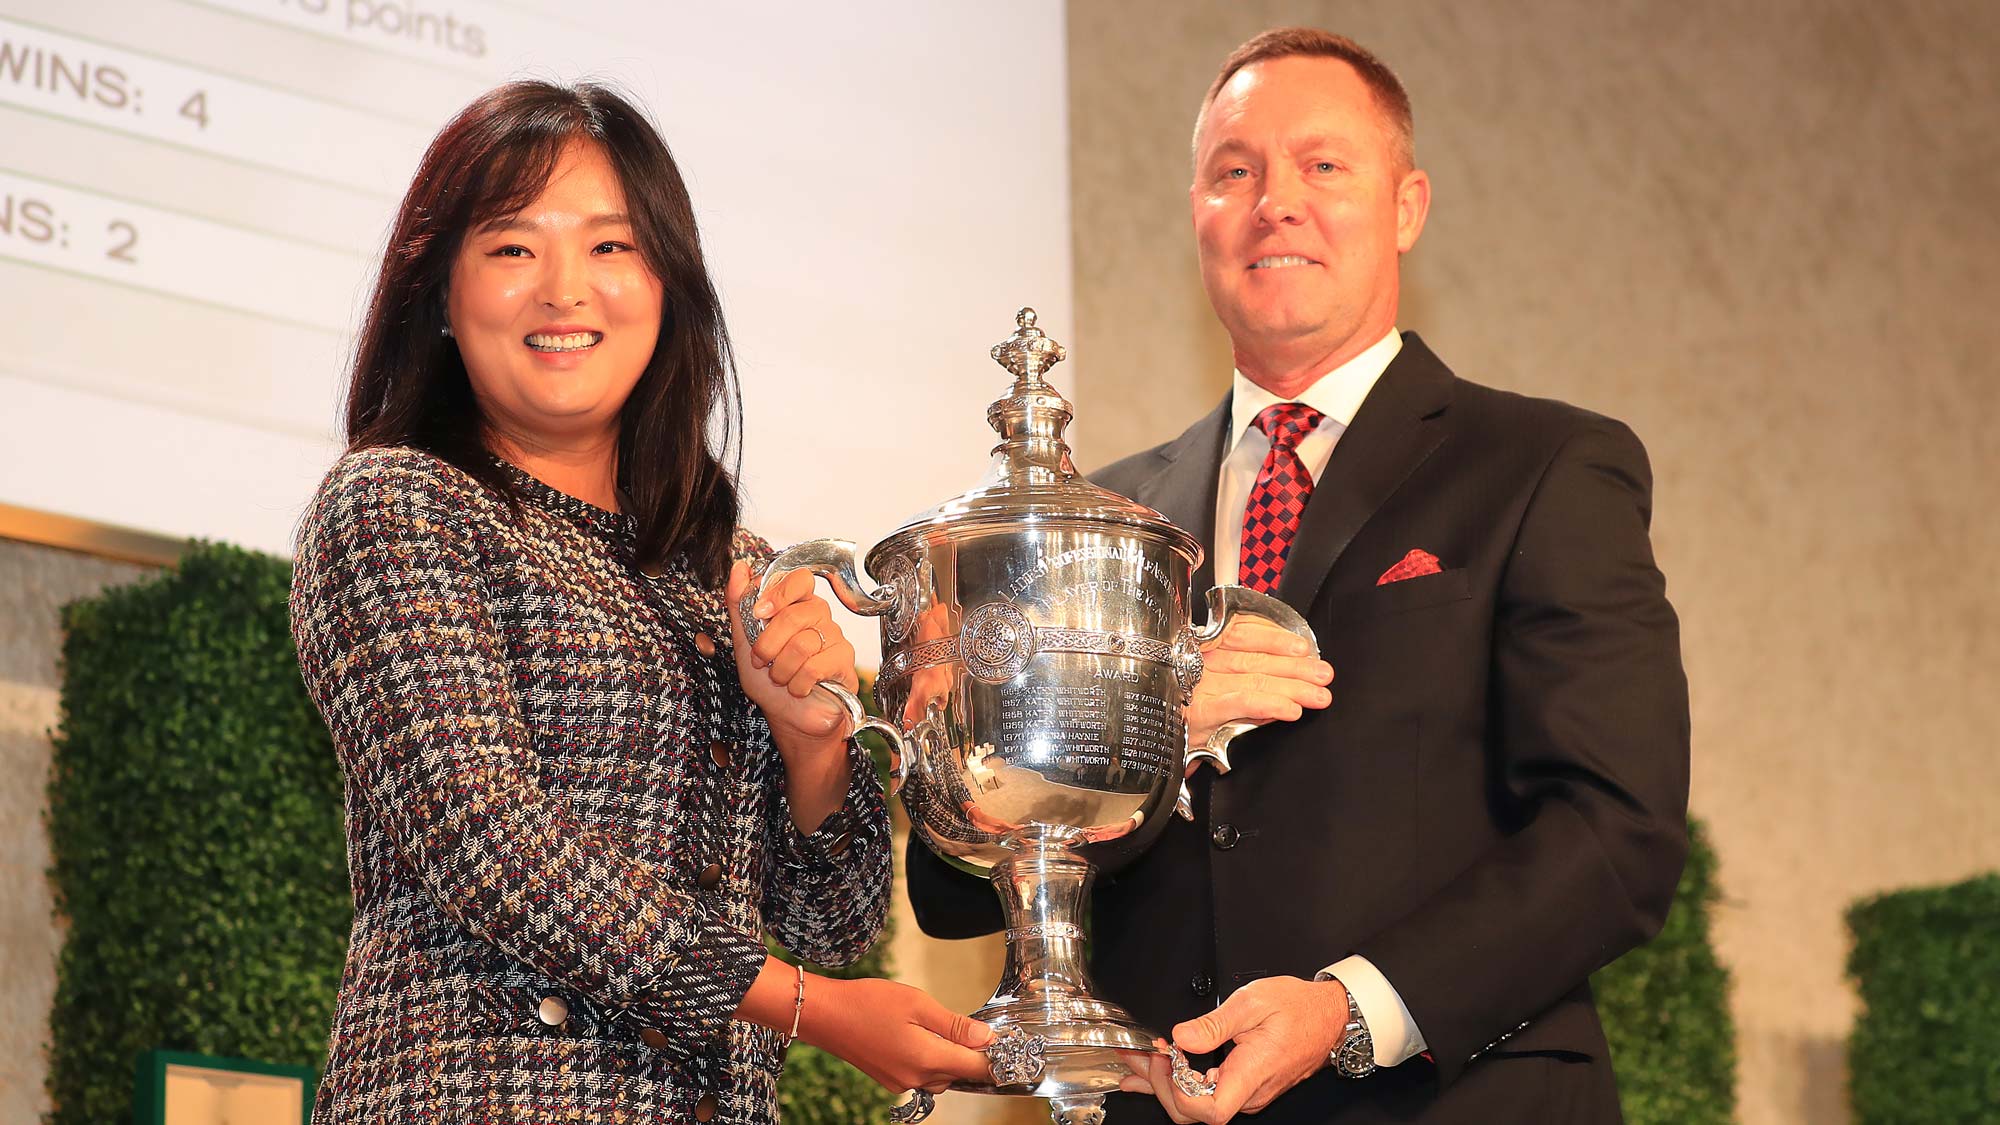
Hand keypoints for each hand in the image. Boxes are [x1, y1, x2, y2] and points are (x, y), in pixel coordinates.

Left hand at [727, 561, 858, 742]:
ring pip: (803, 644)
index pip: (799, 578)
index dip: (779, 594)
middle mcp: (818, 615)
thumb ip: (739, 604)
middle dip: (768, 644)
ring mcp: (834, 636)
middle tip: (761, 661)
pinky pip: (816, 666)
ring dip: (782, 669)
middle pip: (796, 614)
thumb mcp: (744, 642)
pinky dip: (798, 683)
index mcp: (795, 605)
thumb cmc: (769, 680)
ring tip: (780, 678)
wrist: (788, 717)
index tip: (760, 613)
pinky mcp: (844, 661)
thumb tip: (740, 568)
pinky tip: (798, 688)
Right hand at [801, 976, 994, 1092]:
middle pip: (961, 1074)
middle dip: (972, 1054)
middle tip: (976, 1026)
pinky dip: (930, 1059)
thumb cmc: (867, 1003)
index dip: (996, 1057)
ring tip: (945, 1027)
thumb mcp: (917, 1003)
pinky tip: (923, 1036)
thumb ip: (954, 1024)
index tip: (1008, 1043)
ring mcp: (901, 1082)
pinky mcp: (890, 1079)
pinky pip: (922, 1075)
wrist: (825, 1015)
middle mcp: (916, 1078)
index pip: (976, 1069)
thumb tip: (986, 1038)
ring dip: (950, 1057)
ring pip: (942, 1076)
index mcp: (927, 1059)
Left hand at [1118, 976, 1347, 1122]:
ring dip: (1163, 1084)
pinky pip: (1206, 1094)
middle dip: (1159, 1085)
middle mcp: (1249, 1092)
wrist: (1329, 1016)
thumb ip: (1214, 1023)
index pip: (1209, 1110)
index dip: (1178, 1093)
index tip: (1163, 1060)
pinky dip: (1177, 1083)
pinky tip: (1155, 1074)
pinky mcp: (1244, 1086)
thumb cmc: (1299, 1008)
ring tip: (1137, 1062)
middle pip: (1194, 1112)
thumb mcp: (1254, 1002)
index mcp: (1252, 1074)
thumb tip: (1182, 1036)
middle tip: (1140, 1053)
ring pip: (1197, 1104)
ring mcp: (1247, 1093)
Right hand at [1185, 618, 1332, 756]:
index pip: (1242, 634)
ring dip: (1293, 687)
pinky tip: (1291, 710)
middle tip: (1323, 675)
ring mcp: (1199, 686)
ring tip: (1318, 695)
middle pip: (1255, 660)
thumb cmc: (1178, 710)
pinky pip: (1242, 703)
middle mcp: (1200, 662)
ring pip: (1255, 680)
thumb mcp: (1203, 686)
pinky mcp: (1201, 713)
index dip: (1275, 639)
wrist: (1146, 738)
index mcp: (1201, 649)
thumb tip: (1281, 686)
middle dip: (1295, 667)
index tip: (1303, 648)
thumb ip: (1239, 683)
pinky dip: (1270, 705)